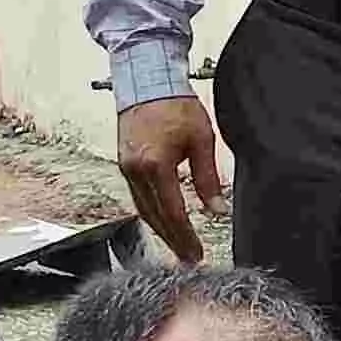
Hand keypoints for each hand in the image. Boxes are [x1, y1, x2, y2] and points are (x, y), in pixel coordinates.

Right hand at [117, 96, 223, 265]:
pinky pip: (137, 196)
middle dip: (172, 240)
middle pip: (154, 216)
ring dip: (160, 230)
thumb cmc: (176, 106)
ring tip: (178, 246)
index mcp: (155, 165)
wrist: (147, 81)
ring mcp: (125, 167)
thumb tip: (217, 210)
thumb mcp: (201, 141)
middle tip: (188, 259)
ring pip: (142, 209)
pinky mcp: (123, 163)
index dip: (185, 236)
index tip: (196, 254)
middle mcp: (135, 170)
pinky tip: (163, 222)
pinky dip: (150, 213)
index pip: (172, 212)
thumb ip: (208, 178)